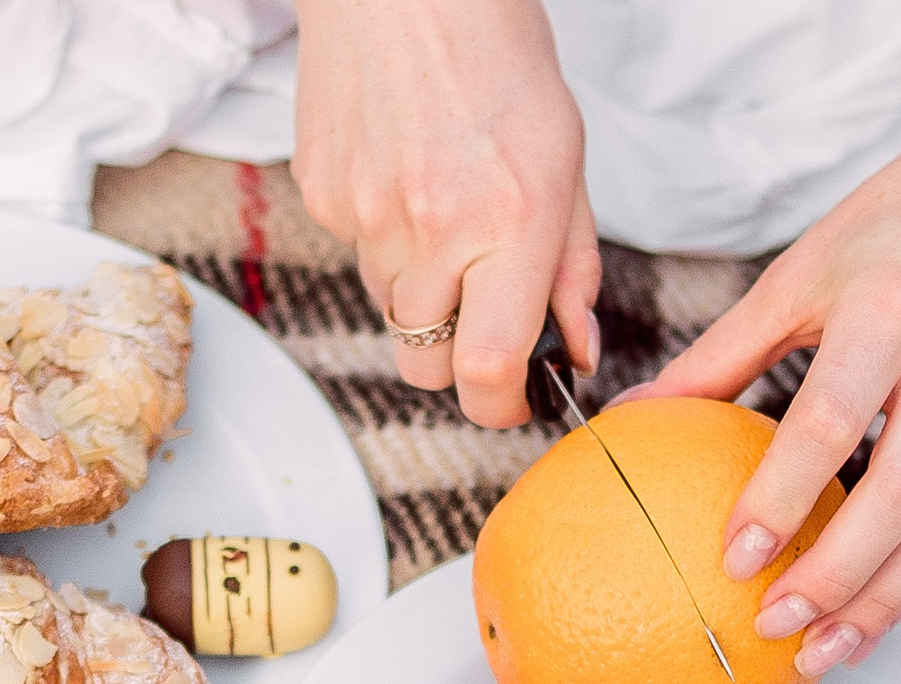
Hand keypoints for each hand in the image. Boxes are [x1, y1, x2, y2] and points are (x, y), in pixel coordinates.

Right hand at [293, 0, 599, 427]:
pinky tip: (404, 177)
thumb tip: (577, 350)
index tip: (514, 400)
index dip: (498, 406)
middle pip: (427, 366)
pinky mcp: (323, 199)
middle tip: (483, 319)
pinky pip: (358, 258)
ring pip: (392, 314)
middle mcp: (432, 229)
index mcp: (509, 223)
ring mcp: (366, 217)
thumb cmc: (498, 59)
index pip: (485, 369)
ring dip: (423, 296)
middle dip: (457, 363)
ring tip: (446, 215)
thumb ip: (572, 268)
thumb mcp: (566, 163)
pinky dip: (385, 242)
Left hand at [624, 14, 900, 674]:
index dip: (782, 496)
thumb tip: (633, 420)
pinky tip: (872, 614)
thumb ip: (722, 354)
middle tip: (774, 624)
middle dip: (836, 573)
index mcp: (889, 308)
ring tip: (823, 650)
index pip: (832, 420)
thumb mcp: (803, 269)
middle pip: (900, 492)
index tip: (734, 558)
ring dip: (884, 599)